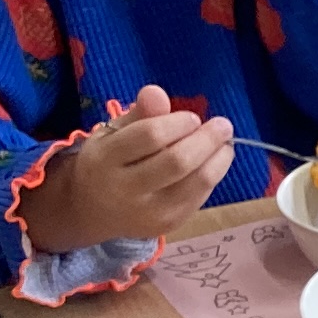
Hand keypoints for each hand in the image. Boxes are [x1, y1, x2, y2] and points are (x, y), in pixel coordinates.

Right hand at [33, 82, 235, 252]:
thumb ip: (139, 113)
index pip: (150, 136)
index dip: (178, 122)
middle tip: (222, 125)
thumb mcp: (114, 132)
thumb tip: (157, 92)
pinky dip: (213, 176)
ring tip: (225, 144)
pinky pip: (199, 197)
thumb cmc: (109, 162)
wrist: (93, 210)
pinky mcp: (166, 225)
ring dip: (218, 159)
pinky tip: (214, 163)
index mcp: (105, 159)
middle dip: (206, 140)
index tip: (192, 117)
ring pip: (195, 182)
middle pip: (177, 161)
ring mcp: (147, 212)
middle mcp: (124, 189)